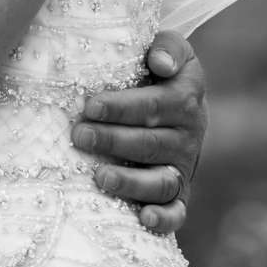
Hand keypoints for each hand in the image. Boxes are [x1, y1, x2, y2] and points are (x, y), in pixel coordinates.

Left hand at [70, 31, 207, 236]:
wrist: (180, 99)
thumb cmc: (159, 69)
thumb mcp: (171, 48)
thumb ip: (167, 47)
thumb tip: (160, 63)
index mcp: (186, 97)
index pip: (154, 104)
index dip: (121, 107)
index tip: (89, 105)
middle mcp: (188, 135)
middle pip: (150, 143)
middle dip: (112, 141)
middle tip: (78, 136)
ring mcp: (183, 167)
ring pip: (161, 181)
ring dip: (130, 182)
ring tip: (99, 177)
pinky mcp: (180, 193)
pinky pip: (177, 211)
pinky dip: (164, 218)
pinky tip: (144, 218)